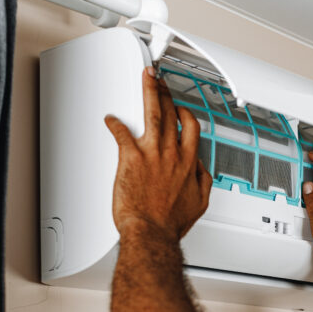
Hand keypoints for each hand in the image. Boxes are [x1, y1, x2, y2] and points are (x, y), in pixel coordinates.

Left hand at [105, 66, 211, 240]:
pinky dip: (115, 124)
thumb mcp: (199, 203)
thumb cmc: (169, 223)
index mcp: (188, 163)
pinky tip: (110, 119)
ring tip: (148, 79)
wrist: (152, 233)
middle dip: (167, 94)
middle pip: (171, 114)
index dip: (185, 114)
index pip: (191, 128)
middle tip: (161, 83)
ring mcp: (151, 154)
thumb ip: (203, 182)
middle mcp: (171, 153)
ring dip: (150, 92)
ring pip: (153, 114)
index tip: (180, 109)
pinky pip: (122, 133)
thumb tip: (201, 171)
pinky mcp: (131, 158)